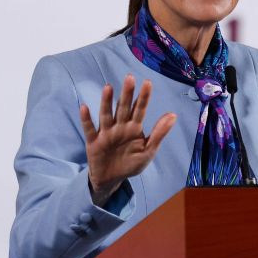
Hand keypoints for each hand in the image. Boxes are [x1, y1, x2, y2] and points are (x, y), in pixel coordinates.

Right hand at [79, 74, 176, 206]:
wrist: (112, 179)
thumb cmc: (131, 163)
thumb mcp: (148, 150)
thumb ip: (159, 133)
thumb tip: (173, 115)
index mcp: (134, 128)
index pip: (140, 109)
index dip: (144, 97)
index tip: (148, 82)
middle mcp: (120, 127)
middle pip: (123, 107)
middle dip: (127, 94)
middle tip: (130, 77)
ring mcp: (106, 133)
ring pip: (106, 115)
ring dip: (106, 102)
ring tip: (108, 87)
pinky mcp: (93, 142)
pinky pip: (89, 129)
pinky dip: (86, 119)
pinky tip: (84, 107)